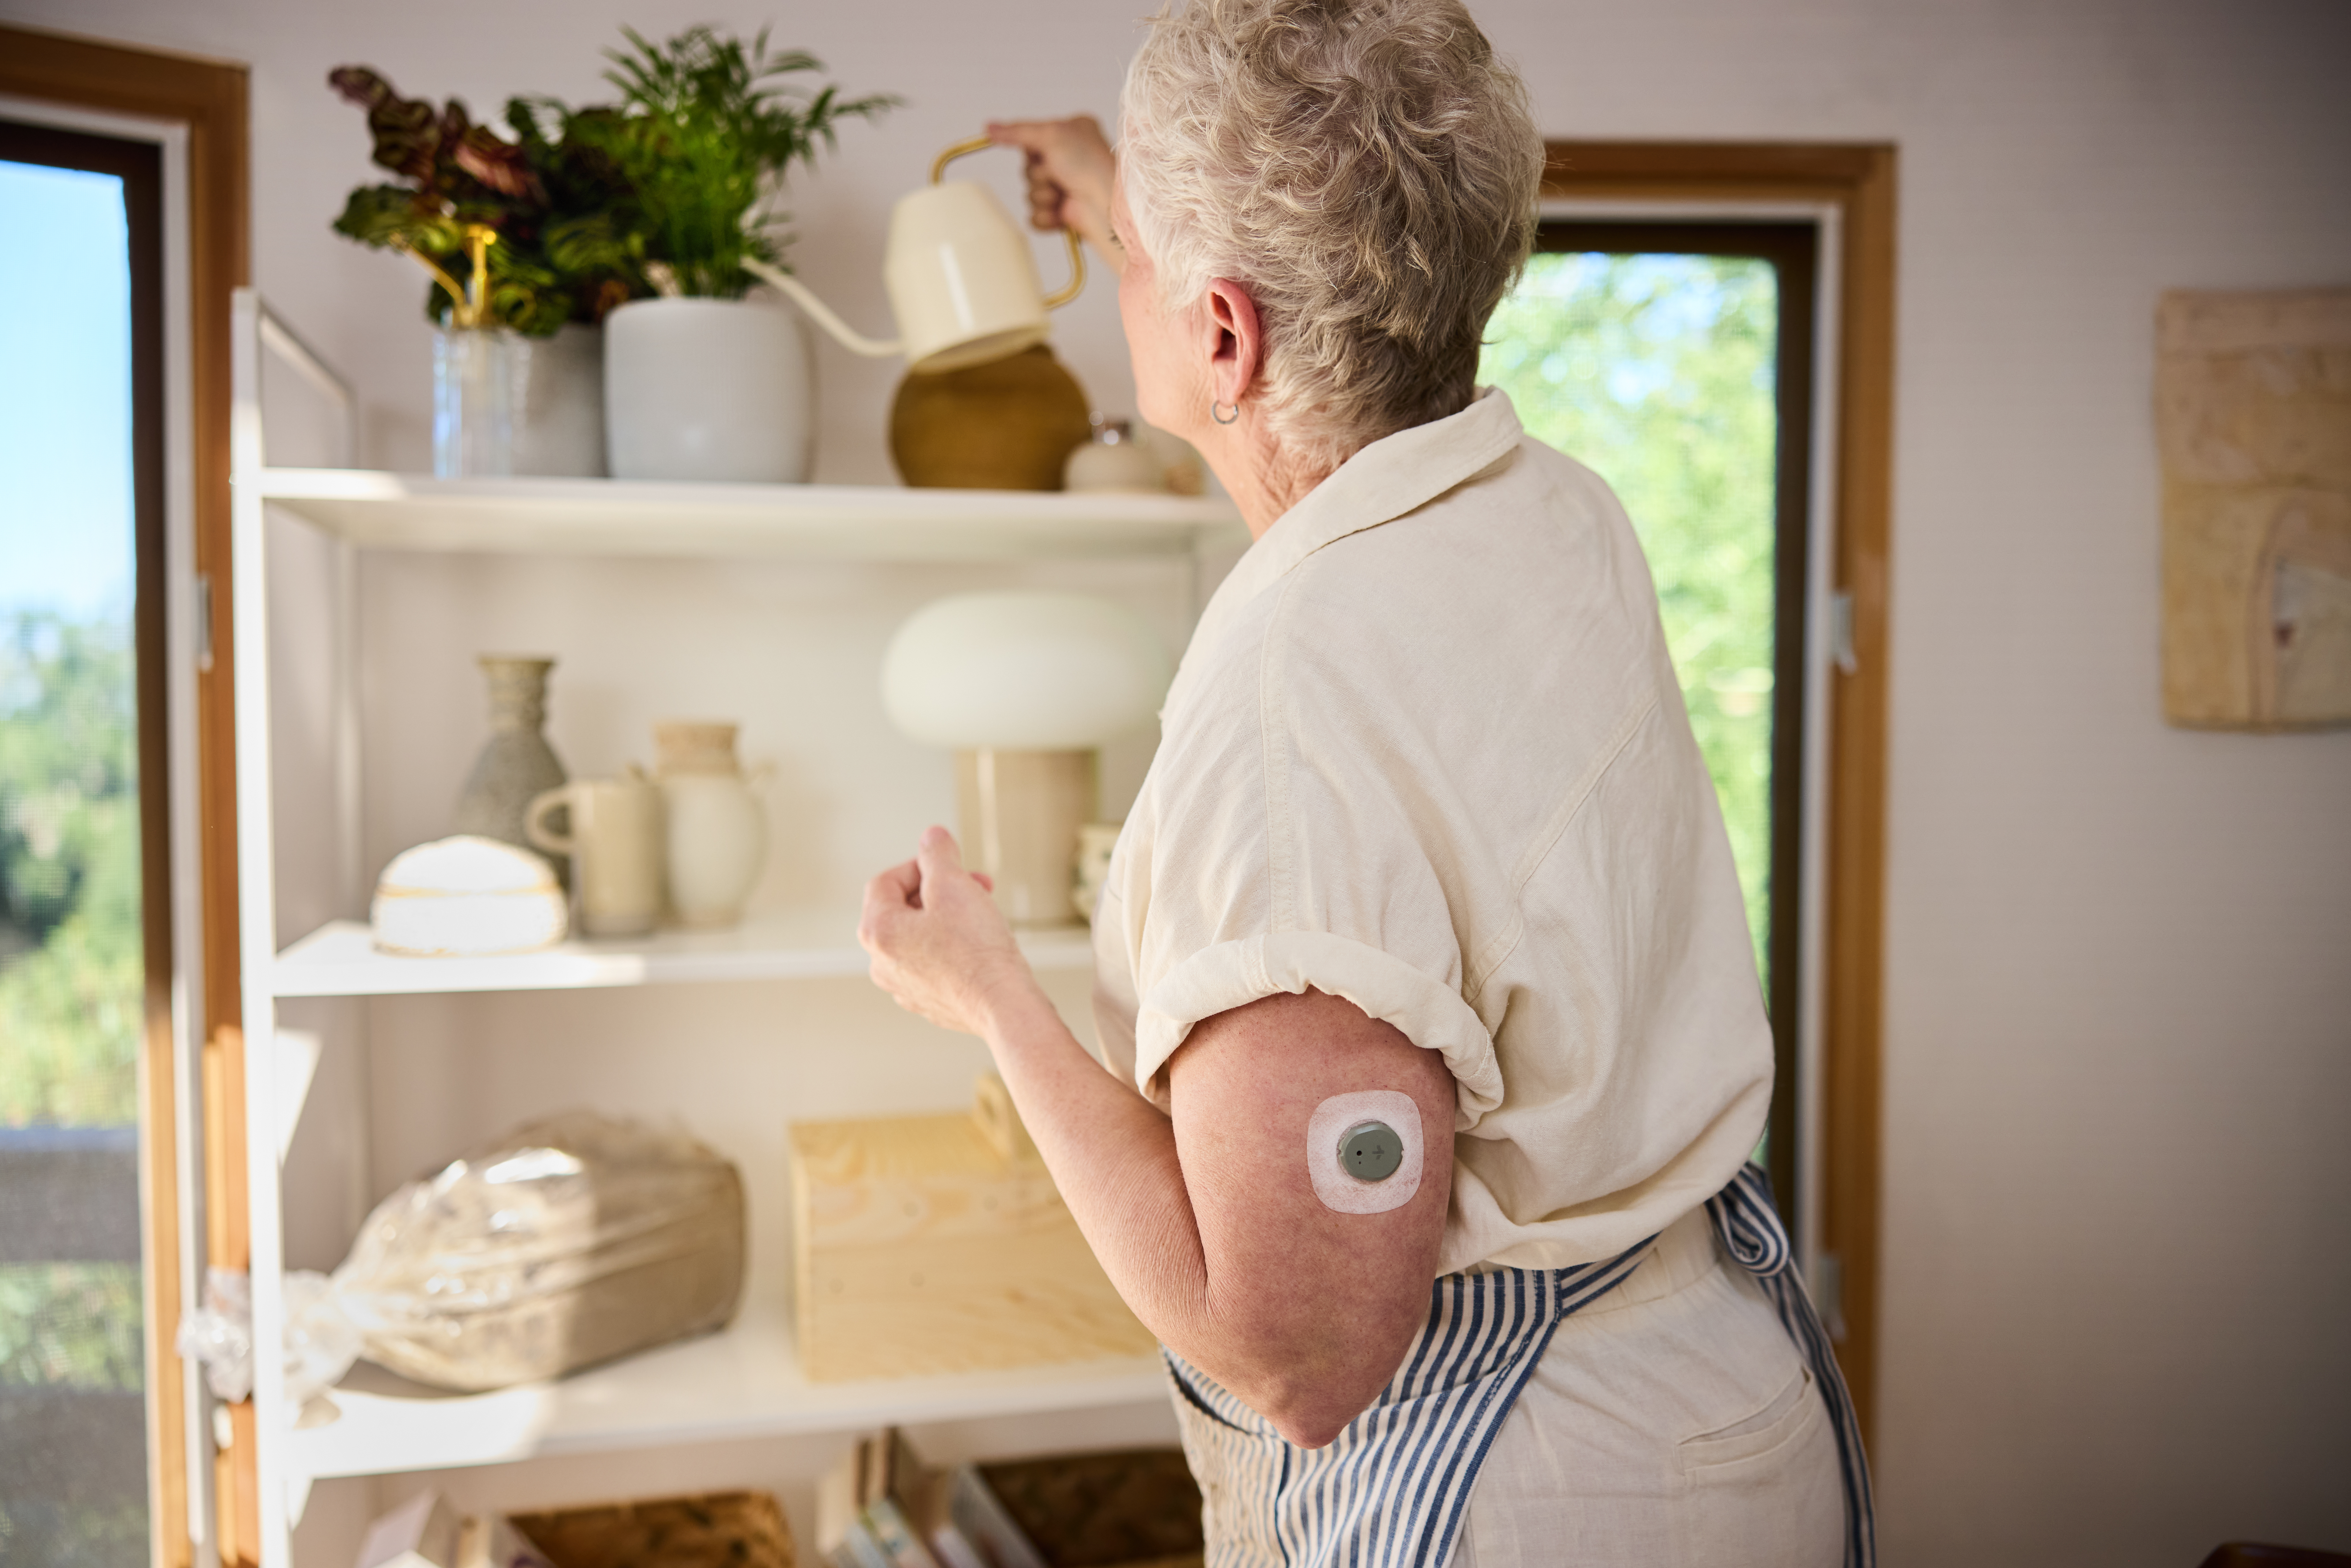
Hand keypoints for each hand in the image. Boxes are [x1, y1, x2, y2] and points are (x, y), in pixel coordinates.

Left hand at [860, 826, 1037, 1036]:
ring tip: (979, 914)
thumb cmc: (976, 950)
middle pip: (902, 910)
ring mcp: (904, 987)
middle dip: (939, 891)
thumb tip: (931, 838)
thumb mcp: (953, 884)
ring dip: (947, 917)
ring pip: (920, 937)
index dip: (920, 865)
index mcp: (877, 932)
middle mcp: (882, 964)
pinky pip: (935, 963)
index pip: (886, 881)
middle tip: (972, 885)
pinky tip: (979, 946)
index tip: (949, 864)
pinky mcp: (929, 1002)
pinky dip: (953, 948)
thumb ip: (937, 854)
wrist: (1003, 1004)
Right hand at [986, 115, 1119, 272]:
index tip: (1042, 153)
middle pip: (1027, 168)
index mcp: (1070, 134)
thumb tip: (987, 127)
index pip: (1031, 141)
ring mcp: (1066, 188)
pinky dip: (1046, 217)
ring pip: (1030, 194)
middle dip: (1038, 175)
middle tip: (1058, 175)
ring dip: (1043, 196)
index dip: (1032, 151)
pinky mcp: (1064, 215)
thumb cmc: (1089, 164)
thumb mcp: (1051, 134)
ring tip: (1064, 194)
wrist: (1107, 205)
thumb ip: (1017, 131)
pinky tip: (1062, 215)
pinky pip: (1035, 217)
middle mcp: (1069, 160)